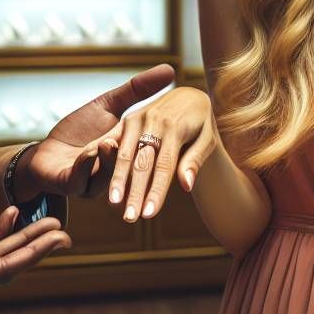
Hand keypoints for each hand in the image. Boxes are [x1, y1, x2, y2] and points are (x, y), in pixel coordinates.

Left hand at [11, 64, 175, 200]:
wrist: (46, 152)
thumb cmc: (79, 128)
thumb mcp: (109, 104)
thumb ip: (138, 90)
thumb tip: (171, 69)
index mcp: (127, 152)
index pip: (148, 149)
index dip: (161, 141)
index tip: (172, 124)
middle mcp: (114, 171)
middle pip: (131, 170)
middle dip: (138, 161)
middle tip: (142, 143)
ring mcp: (94, 181)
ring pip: (106, 175)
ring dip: (108, 160)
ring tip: (109, 143)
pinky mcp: (73, 186)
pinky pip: (81, 179)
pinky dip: (85, 164)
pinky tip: (88, 152)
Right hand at [90, 87, 217, 222]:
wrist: (189, 96)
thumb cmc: (201, 123)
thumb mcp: (207, 139)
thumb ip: (194, 161)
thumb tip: (186, 187)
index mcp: (175, 126)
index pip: (164, 166)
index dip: (156, 191)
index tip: (149, 214)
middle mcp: (153, 120)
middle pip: (142, 162)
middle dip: (135, 191)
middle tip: (129, 217)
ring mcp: (137, 118)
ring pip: (124, 154)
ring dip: (117, 180)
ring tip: (114, 205)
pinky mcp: (126, 119)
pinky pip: (115, 144)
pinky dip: (108, 164)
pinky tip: (106, 181)